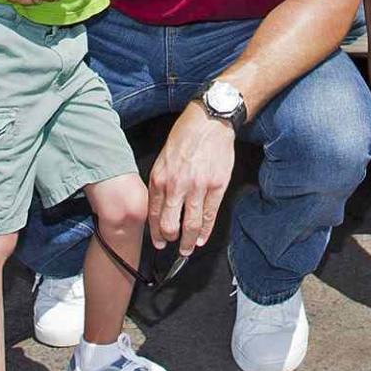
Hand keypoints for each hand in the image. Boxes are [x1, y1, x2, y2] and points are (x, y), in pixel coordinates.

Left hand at [147, 104, 235, 254]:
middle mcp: (176, 185)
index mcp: (159, 178)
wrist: (209, 121)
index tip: (159, 242)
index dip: (156, 233)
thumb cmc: (186, 135)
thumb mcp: (164, 158)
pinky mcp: (216, 186)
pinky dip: (205, 231)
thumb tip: (160, 205)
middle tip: (174, 247)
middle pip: (169, 225)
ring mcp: (197, 187)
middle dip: (170, 241)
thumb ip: (161, 182)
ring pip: (190, 225)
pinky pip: (209, 216)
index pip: (153, 215)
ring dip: (188, 243)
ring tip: (188, 250)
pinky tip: (202, 239)